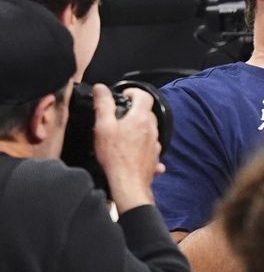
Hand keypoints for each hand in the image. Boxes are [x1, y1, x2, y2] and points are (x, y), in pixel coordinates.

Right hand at [93, 84, 163, 212]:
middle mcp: (152, 129)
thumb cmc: (115, 156)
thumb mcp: (103, 127)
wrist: (128, 183)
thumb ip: (103, 105)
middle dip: (134, 111)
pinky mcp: (154, 156)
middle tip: (119, 116)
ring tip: (122, 134)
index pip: (145, 96)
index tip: (124, 95)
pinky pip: (150, 146)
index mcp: (141, 118)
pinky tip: (132, 151)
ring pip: (149, 129)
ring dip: (138, 128)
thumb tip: (101, 89)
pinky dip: (142, 145)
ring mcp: (155, 143)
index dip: (134, 92)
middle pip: (147, 112)